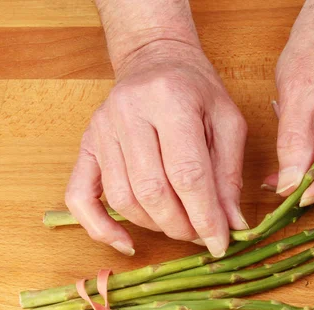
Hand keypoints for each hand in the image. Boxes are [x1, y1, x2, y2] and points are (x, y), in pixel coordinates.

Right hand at [65, 40, 247, 256]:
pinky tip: (126, 241)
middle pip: (153, 191)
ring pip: (123, 199)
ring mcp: (100, 130)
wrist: (155, 61)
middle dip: (182, 226)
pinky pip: (80, 197)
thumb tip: (234, 224)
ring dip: (154, 226)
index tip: (222, 244)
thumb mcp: (227, 122)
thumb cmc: (196, 90)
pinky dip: (100, 227)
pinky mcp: (86, 145)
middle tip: (202, 236)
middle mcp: (128, 113)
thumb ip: (229, 173)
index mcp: (170, 100)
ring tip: (180, 228)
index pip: (187, 173)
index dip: (206, 216)